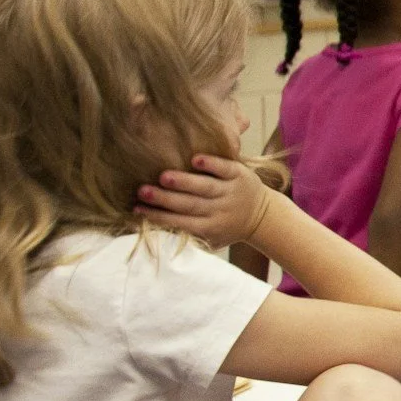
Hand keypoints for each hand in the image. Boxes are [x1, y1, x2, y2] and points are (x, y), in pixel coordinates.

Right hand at [134, 155, 274, 247]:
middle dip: (164, 199)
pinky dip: (212, 165)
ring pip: (206, 187)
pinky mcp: (240, 175)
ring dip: (185, 182)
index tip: (137, 209)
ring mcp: (230, 192)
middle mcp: (219, 210)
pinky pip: (225, 169)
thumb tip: (154, 234)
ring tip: (163, 177)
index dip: (159, 217)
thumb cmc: (226, 228)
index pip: (181, 223)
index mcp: (209, 227)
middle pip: (190, 205)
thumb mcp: (210, 240)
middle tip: (142, 191)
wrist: (263, 215)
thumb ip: (188, 237)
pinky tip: (195, 159)